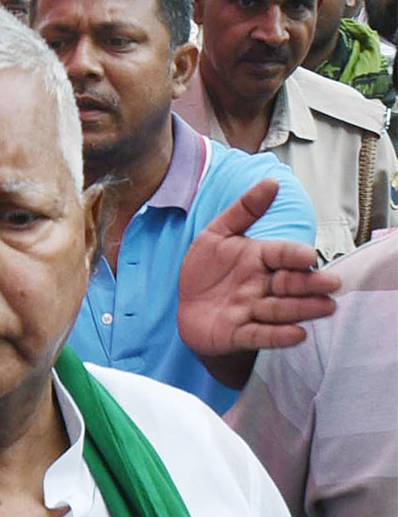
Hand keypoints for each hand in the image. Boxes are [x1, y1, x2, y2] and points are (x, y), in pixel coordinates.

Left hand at [177, 178, 339, 388]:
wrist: (186, 305)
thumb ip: (243, 210)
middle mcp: (260, 285)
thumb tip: (272, 181)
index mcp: (258, 258)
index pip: (281, 254)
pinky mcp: (237, 333)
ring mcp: (250, 310)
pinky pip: (259, 334)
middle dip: (309, 284)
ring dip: (301, 309)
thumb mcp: (216, 235)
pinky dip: (277, 335)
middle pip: (289, 284)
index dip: (294, 256)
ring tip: (324, 308)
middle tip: (332, 285)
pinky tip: (297, 334)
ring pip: (279, 309)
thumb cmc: (206, 269)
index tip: (309, 256)